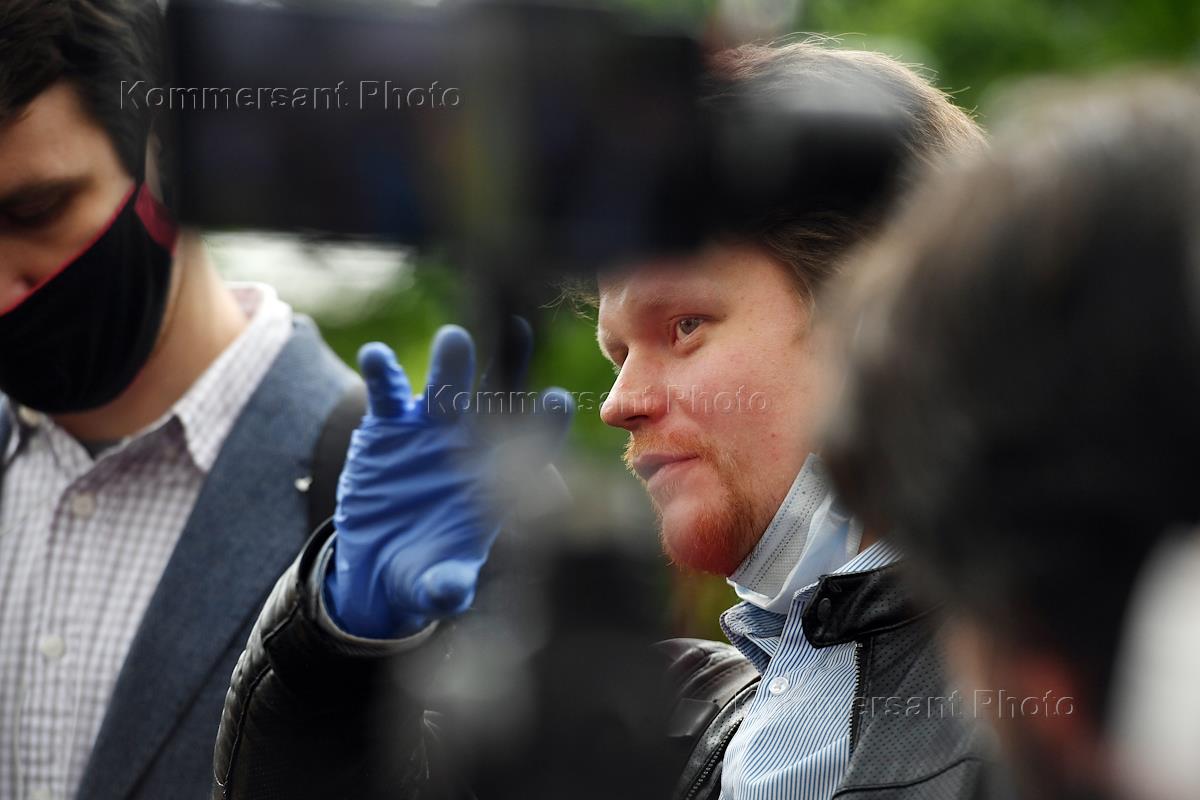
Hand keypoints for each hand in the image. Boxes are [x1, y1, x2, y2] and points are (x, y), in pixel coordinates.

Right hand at [324, 321, 573, 638]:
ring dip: (451, 363)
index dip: (546, 423)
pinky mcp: (388, 424)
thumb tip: (452, 593)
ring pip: (446, 386)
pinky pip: (386, 393)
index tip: (556, 400)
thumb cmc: (426, 572)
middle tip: (521, 333)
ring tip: (454, 341)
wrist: (379, 562)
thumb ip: (446, 586)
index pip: (532, 446)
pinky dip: (382, 373)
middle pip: (498, 397)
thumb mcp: (434, 585)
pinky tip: (377, 357)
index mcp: (498, 478)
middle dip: (510, 365)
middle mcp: (472, 443)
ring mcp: (430, 428)